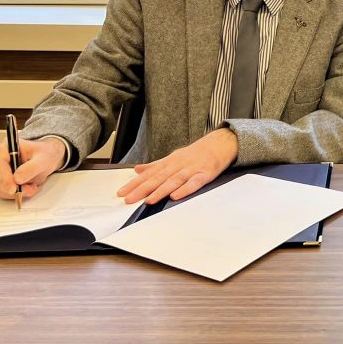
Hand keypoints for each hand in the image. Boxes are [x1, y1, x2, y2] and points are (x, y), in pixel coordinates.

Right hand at [0, 136, 66, 200]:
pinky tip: (23, 189)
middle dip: (9, 188)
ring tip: (29, 188)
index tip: (13, 188)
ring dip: (11, 193)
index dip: (3, 178)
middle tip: (27, 190)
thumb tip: (17, 178)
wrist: (46, 159)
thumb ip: (32, 168)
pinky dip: (10, 195)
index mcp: (5, 147)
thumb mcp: (44, 159)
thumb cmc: (44, 155)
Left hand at [116, 128, 238, 203]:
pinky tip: (176, 196)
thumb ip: (155, 165)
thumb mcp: (174, 157)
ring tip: (149, 200)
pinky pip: (194, 183)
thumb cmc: (196, 153)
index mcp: (170, 162)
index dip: (134, 183)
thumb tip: (137, 169)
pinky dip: (185, 189)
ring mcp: (191, 169)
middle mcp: (178, 165)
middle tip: (129, 199)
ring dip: (160, 190)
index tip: (122, 192)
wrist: (221, 143)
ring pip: (174, 181)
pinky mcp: (205, 174)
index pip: (149, 173)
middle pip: (158, 178)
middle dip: (142, 189)